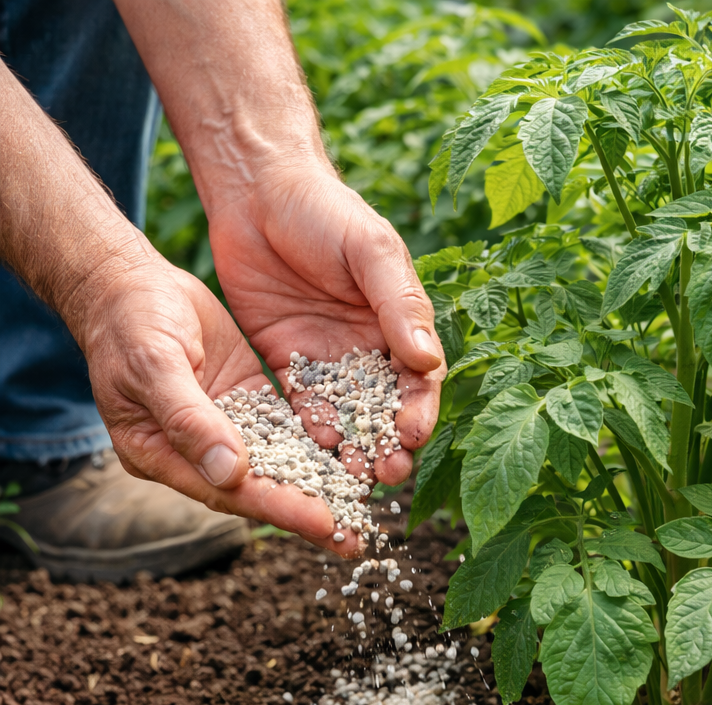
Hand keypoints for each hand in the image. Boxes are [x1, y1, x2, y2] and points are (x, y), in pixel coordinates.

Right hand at [79, 253, 368, 555]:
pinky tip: (355, 459)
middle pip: (258, 488)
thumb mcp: (154, 365)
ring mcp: (225, 427)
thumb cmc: (127, 321)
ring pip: (278, 463)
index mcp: (160, 453)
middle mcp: (195, 451)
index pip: (227, 490)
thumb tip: (229, 472)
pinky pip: (287, 430)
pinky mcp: (248, 402)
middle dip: (307, 512)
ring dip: (319, 487)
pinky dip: (317, 445)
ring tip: (363, 511)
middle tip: (356, 540)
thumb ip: (190, 420)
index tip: (324, 523)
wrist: (127, 281)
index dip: (277, 507)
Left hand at [206, 163, 446, 485]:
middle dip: (388, 442)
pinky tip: (312, 452)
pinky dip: (310, 429)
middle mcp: (370, 347)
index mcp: (400, 321)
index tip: (413, 434)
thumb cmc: (324, 210)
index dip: (419, 408)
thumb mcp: (369, 249)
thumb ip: (398, 302)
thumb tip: (426, 357)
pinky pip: (303, 404)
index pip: (419, 377)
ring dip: (352, 447)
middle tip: (385, 474)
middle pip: (386, 406)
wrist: (256, 190)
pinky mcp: (290, 361)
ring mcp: (330, 358)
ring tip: (351, 478)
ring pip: (347, 414)